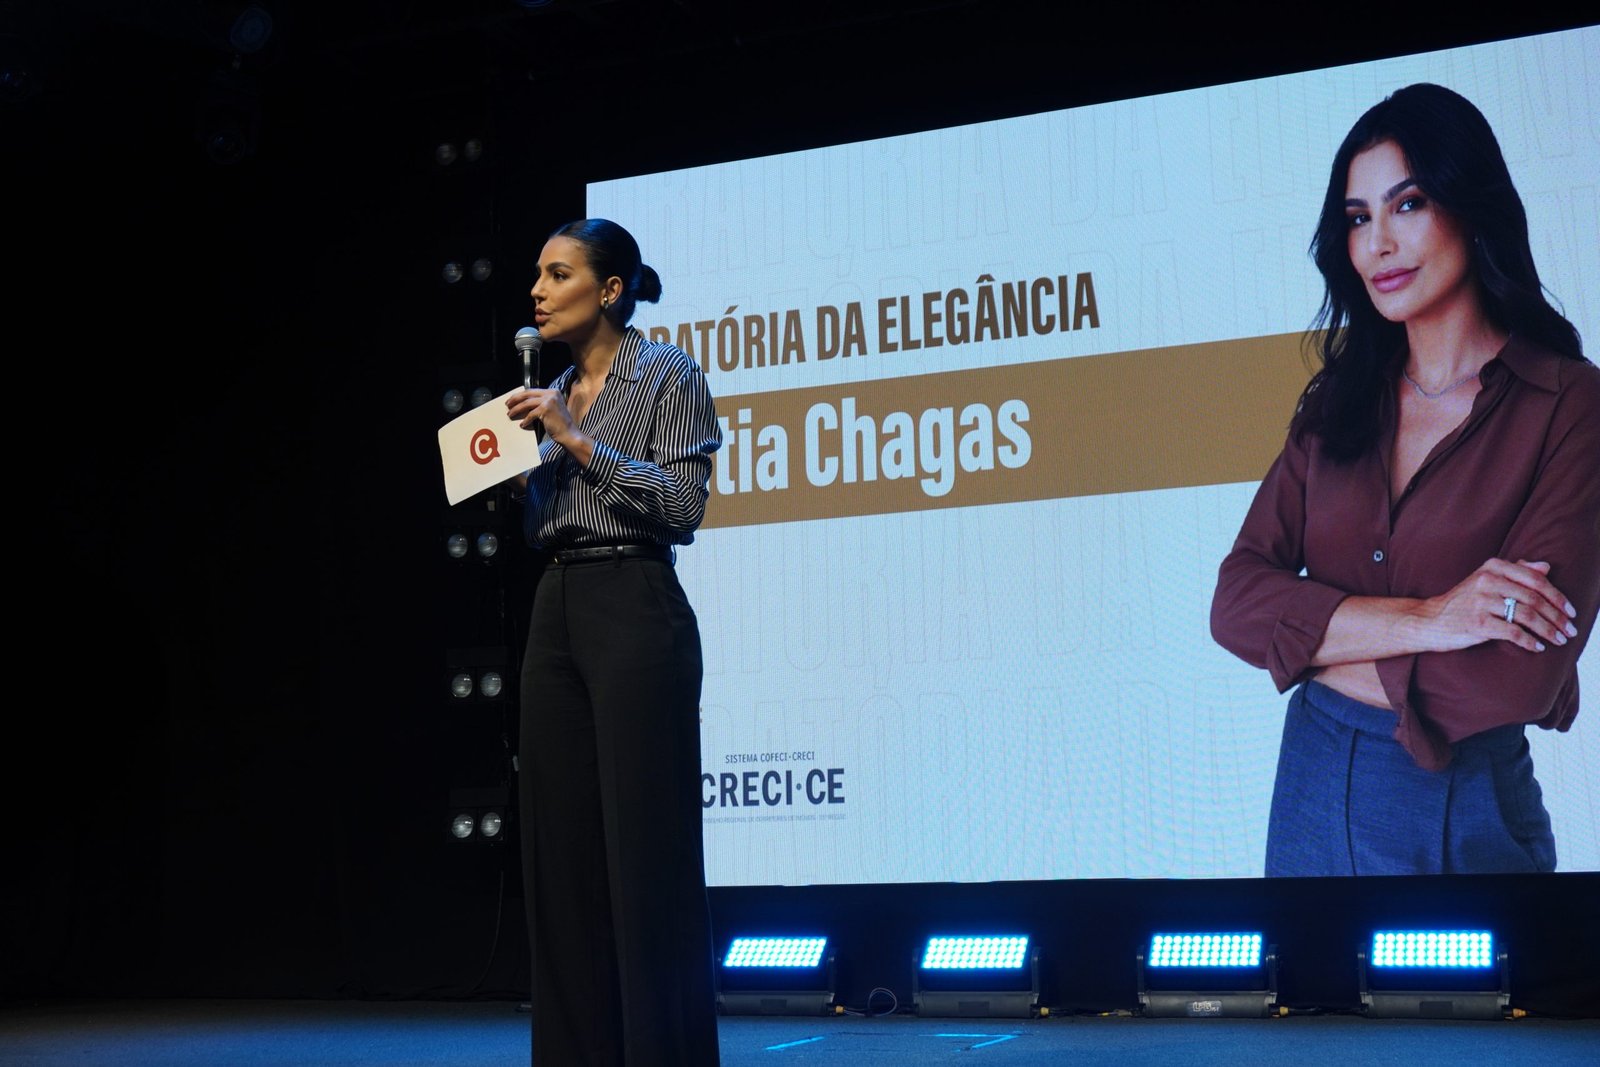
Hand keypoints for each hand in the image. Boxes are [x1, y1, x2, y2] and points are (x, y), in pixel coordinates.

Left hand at [506, 388, 579, 443]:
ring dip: (516, 409)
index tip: (512, 400)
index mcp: (553, 391)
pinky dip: (525, 420)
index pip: (532, 391)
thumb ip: (541, 403)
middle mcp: (551, 393)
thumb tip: (523, 404)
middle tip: (507, 405)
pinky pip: (530, 414)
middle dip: (515, 399)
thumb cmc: (559, 424)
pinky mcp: (546, 409)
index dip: (520, 395)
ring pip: (526, 403)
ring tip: (510, 415)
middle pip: (527, 394)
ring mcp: (549, 400)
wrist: (569, 434)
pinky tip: (522, 425)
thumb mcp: (551, 409)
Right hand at [1416, 558, 1578, 652]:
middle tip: (1569, 630)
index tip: (1571, 612)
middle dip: (1557, 617)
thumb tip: (1545, 566)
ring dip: (1548, 630)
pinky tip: (1538, 647)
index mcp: (1493, 567)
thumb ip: (1516, 571)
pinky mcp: (1477, 623)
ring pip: (1527, 616)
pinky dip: (1529, 641)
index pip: (1535, 580)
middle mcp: (1487, 581)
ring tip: (1558, 640)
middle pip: (1534, 599)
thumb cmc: (1463, 602)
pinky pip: (1513, 632)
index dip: (1557, 597)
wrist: (1430, 620)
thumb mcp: (1485, 580)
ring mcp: (1481, 602)